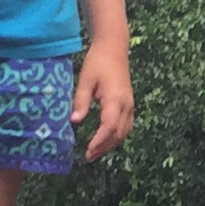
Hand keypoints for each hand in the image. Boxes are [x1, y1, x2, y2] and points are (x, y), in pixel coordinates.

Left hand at [72, 40, 135, 159]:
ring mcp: (130, 105)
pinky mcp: (129, 104)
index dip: (99, 141)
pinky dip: (116, 136)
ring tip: (96, 152)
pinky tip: (105, 140)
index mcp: (115, 99)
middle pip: (118, 133)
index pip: (109, 127)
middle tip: (88, 157)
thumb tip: (74, 121)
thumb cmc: (97, 62)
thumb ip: (80, 101)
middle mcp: (126, 105)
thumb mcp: (85, 80)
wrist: (113, 48)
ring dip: (111, 144)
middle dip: (104, 147)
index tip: (88, 151)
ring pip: (124, 131)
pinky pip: (126, 125)